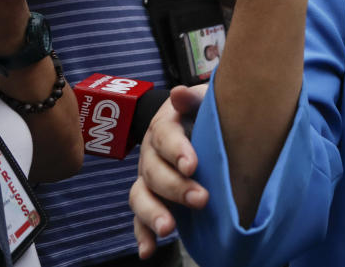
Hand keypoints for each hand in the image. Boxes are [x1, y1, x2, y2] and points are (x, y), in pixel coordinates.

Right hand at [130, 84, 207, 258]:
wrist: (195, 123)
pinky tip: (148, 251)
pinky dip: (142, 235)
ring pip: (141, 196)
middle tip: (201, 199)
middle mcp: (151, 153)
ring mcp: (148, 177)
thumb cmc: (204, 112)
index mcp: (165, 126)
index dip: (177, 151)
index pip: (166, 137)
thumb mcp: (204, 99)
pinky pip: (140, 218)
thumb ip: (194, 98)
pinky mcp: (151, 198)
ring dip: (153, 213)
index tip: (192, 164)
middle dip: (176, 187)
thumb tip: (179, 93)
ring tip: (169, 228)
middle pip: (155, 171)